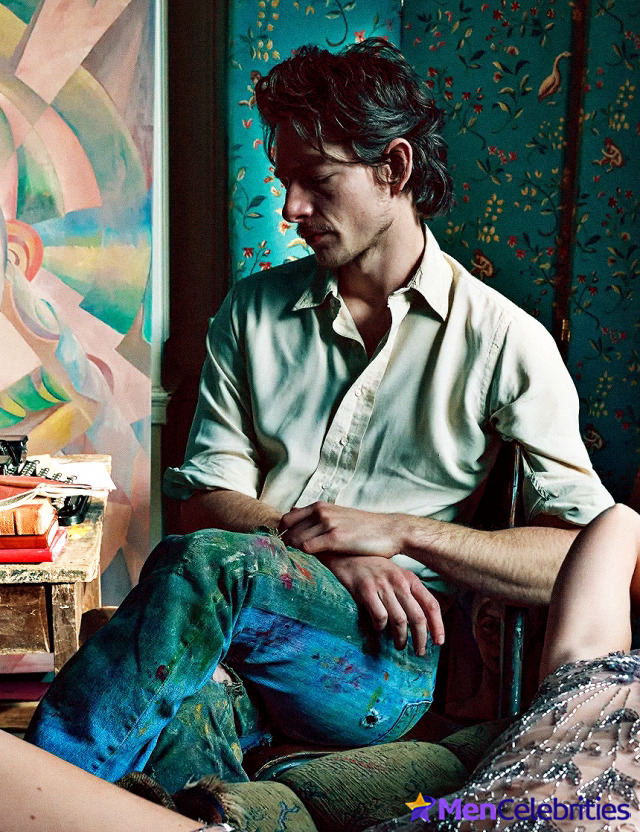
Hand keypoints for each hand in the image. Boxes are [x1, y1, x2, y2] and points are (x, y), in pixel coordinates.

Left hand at [279, 502, 403, 557]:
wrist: (390, 530)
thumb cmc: (364, 527)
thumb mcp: (338, 515)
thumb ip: (317, 516)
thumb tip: (293, 513)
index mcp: (321, 506)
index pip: (287, 519)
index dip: (284, 533)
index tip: (289, 546)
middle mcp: (321, 512)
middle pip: (288, 530)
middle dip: (287, 544)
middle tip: (294, 557)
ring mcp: (328, 524)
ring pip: (296, 539)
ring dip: (296, 551)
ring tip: (304, 561)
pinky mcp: (335, 538)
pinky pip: (308, 547)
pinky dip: (307, 555)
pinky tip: (315, 561)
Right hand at [320, 554, 443, 654]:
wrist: (347, 554)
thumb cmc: (373, 568)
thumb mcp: (396, 575)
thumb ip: (409, 593)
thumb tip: (422, 621)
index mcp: (410, 578)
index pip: (431, 604)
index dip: (438, 625)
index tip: (439, 642)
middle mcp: (399, 582)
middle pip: (418, 617)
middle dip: (421, 639)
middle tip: (420, 652)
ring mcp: (382, 586)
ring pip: (400, 620)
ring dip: (401, 638)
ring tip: (400, 646)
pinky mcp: (365, 591)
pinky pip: (379, 617)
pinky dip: (381, 628)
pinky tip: (379, 630)